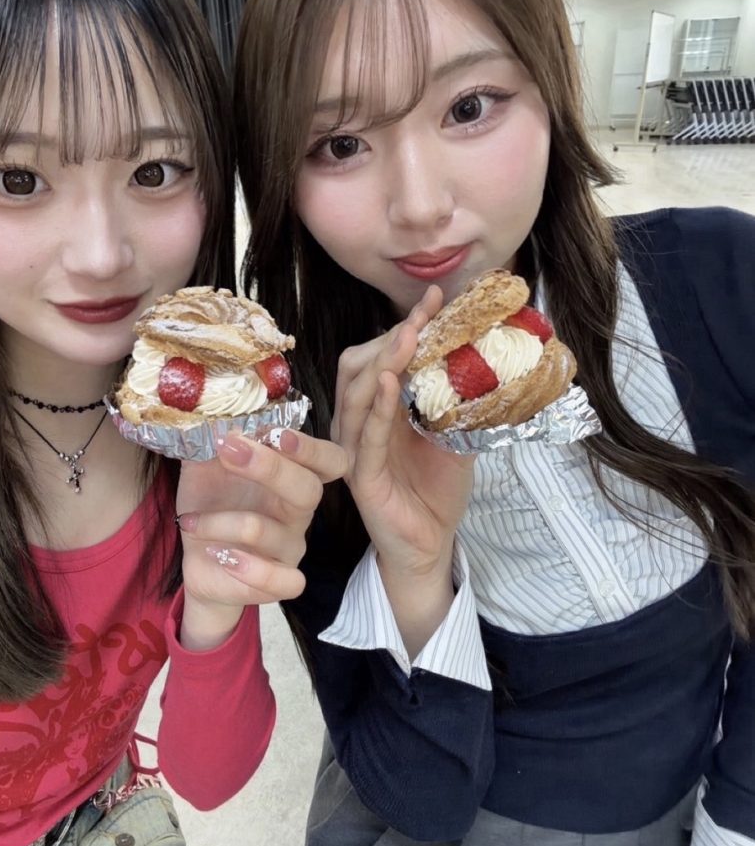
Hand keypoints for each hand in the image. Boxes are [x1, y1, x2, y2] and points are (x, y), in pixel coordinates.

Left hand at [175, 428, 347, 648]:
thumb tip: (209, 409)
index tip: (272, 432)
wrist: (196, 559)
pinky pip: (283, 582)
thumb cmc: (210, 504)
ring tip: (190, 521)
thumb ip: (212, 438)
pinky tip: (217, 554)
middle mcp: (297, 511)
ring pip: (270, 531)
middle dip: (269, 468)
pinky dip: (245, 568)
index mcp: (290, 476)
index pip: (330, 460)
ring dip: (222, 521)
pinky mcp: (279, 582)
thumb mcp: (205, 465)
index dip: (310, 448)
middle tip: (228, 450)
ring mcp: (290, 548)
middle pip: (309, 489)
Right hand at [334, 286, 475, 648]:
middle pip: (360, 366)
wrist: (430, 547)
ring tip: (408, 335)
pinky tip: (390, 383)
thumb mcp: (455, 438)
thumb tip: (490, 363)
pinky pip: (366, 436)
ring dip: (383, 362)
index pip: (382, 358)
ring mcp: (356, 449)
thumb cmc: (435, 492)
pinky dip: (377, 408)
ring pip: (358, 395)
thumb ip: (460, 404)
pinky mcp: (362, 477)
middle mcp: (359, 424)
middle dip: (392, 336)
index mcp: (378, 411)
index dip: (404, 327)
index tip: (435, 299)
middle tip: (424, 313)